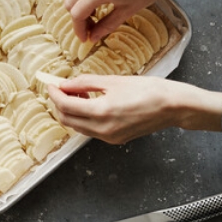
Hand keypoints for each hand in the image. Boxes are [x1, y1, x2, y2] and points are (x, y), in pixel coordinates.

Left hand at [48, 75, 221, 144]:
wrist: (172, 107)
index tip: (50, 84)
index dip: (54, 94)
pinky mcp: (113, 140)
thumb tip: (65, 84)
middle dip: (59, 104)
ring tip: (78, 93)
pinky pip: (90, 130)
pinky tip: (90, 104)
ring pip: (77, 127)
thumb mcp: (114, 81)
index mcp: (102, 111)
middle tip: (60, 88)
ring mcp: (108, 137)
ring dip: (71, 111)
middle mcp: (102, 129)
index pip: (66, 105)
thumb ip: (86, 83)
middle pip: (67, 119)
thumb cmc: (149, 90)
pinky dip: (84, 118)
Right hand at [62, 0, 191, 41]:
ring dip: (75, 0)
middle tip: (90, 27)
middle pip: (70, 2)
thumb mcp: (127, 11)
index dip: (78, 30)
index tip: (84, 38)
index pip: (76, 15)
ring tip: (90, 9)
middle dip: (77, 18)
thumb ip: (106, 25)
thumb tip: (93, 37)